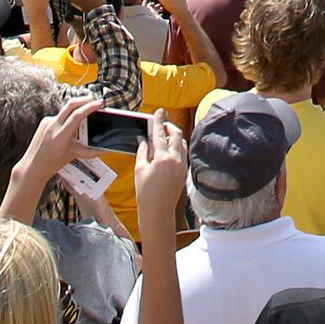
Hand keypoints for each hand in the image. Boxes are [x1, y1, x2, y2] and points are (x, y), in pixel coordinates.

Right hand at [131, 116, 188, 232]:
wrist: (158, 211)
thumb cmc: (146, 193)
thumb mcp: (140, 169)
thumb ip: (143, 151)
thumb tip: (143, 139)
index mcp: (163, 158)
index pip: (160, 134)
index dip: (158, 121)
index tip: (158, 112)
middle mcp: (176, 160)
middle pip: (176, 135)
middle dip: (169, 127)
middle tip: (161, 124)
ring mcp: (182, 166)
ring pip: (182, 143)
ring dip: (174, 137)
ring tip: (164, 137)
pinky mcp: (184, 172)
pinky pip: (183, 153)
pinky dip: (177, 147)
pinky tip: (168, 150)